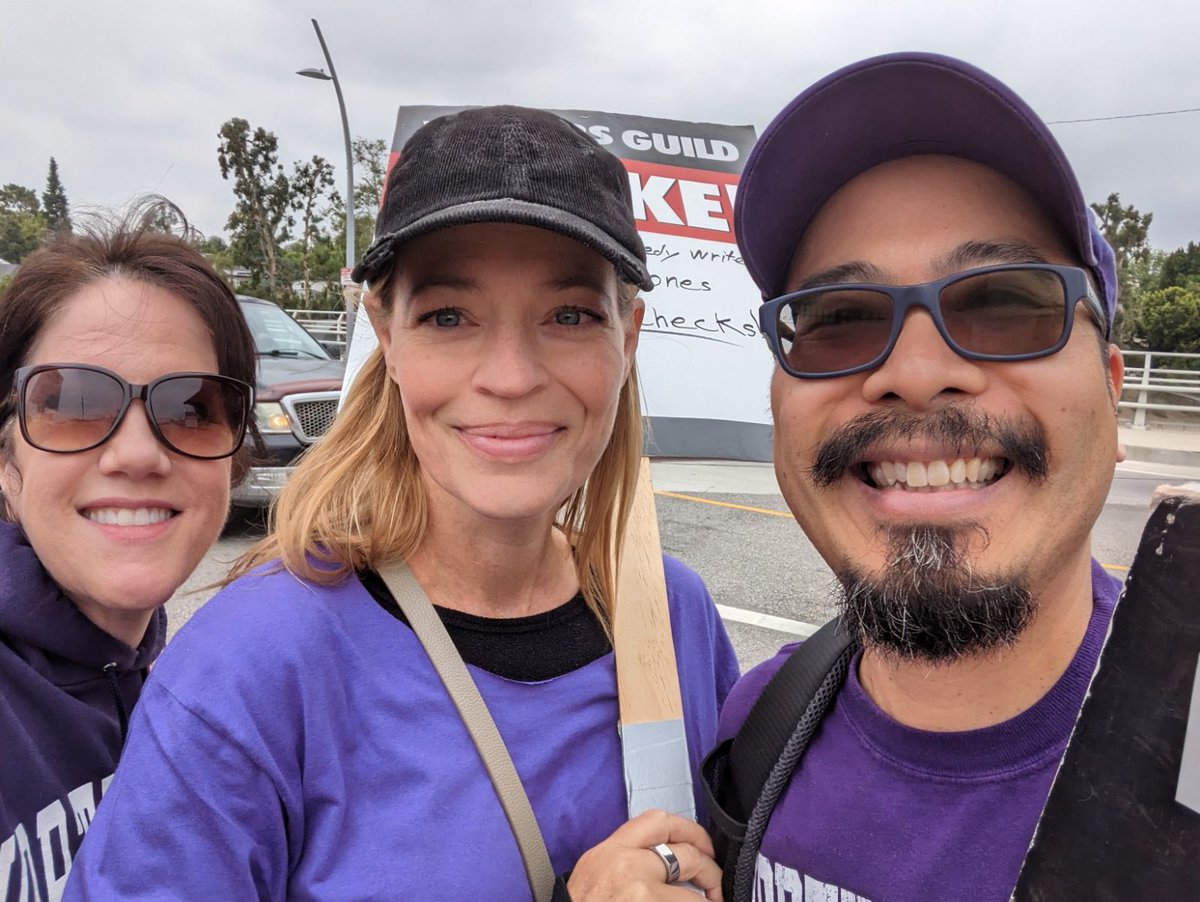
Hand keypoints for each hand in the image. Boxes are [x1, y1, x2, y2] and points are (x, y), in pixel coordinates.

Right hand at [566, 809, 722, 900]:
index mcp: (610, 851)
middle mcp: (626, 866)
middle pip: (686, 855)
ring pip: (692, 895)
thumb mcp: (594, 874)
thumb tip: (664, 861)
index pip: (658, 821)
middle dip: (709, 871)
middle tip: (716, 886)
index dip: (690, 830)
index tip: (702, 844)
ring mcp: (640, 893)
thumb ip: (625, 859)